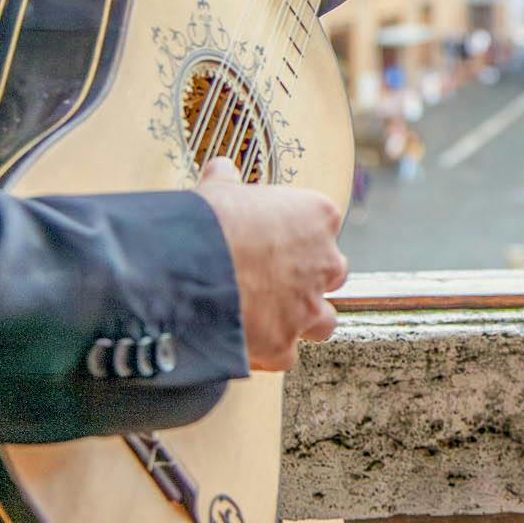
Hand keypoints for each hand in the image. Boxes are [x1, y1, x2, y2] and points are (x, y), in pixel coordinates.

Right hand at [193, 157, 347, 371]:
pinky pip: (286, 355)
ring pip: (324, 321)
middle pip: (332, 274)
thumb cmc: (209, 222)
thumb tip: (221, 167)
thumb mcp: (217, 191)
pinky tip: (245, 345)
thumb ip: (226, 180)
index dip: (297, 237)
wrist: (191, 270)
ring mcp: (308, 307)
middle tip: (272, 280)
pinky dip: (270, 353)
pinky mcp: (285, 344)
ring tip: (268, 319)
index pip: (322, 226)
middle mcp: (325, 263)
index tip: (272, 241)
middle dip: (308, 279)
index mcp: (318, 217)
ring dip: (302, 321)